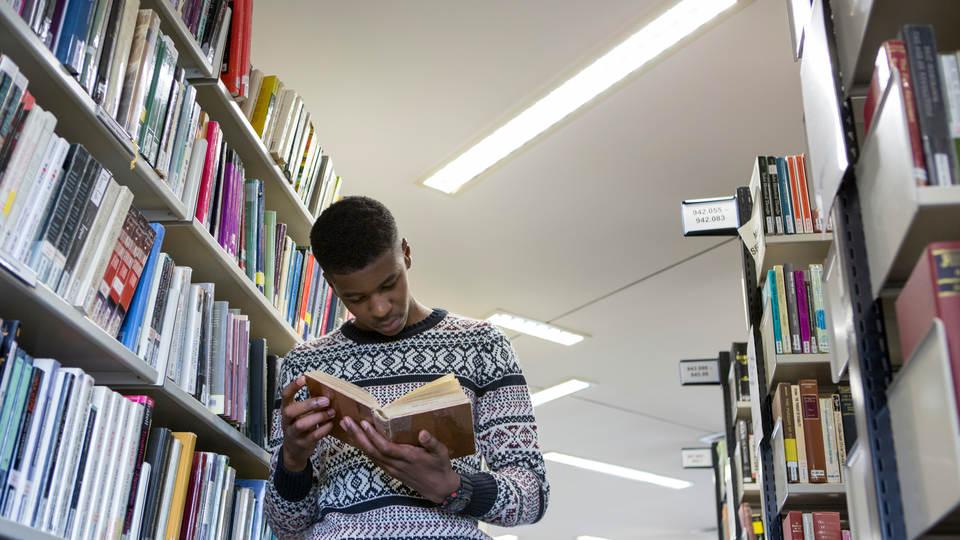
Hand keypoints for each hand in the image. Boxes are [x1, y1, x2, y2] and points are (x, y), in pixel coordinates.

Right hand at [280, 376, 336, 471]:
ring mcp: (293, 434)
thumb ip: (309, 405)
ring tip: (331, 412)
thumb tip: (327, 392)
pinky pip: (313, 436)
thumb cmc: (300, 427)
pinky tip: (331, 424)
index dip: (293, 386)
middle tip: (325, 400)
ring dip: (318, 417)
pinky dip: (323, 429)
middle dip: (308, 404)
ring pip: (301, 424)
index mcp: (286, 409)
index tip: (304, 378)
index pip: (285, 395)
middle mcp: (287, 421)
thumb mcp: (300, 415)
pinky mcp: (302, 444)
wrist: (294, 451)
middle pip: (291, 411)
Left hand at [340, 416, 459, 503]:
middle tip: (345, 421)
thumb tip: (423, 433)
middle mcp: (396, 464)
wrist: (439, 488)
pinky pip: (374, 459)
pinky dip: (364, 448)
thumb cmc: (440, 467)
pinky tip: (358, 440)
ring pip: (370, 455)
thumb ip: (432, 443)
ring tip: (347, 427)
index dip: (373, 436)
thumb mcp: (441, 453)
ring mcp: (392, 469)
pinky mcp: (391, 471)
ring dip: (357, 441)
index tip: (363, 423)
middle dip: (358, 435)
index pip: (385, 447)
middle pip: (372, 451)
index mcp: (408, 457)